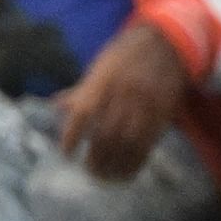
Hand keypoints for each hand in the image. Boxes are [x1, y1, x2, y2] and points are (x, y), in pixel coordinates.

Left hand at [54, 23, 190, 180]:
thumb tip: (55, 105)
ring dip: (114, 163)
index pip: (82, 113)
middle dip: (95, 156)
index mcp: (102, 81)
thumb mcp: (100, 66)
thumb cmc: (126, 56)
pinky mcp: (163, 114)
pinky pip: (149, 143)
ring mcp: (145, 105)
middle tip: (88, 170)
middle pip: (105, 132)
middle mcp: (122, 94)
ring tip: (104, 176)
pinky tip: (126, 172)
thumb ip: (81, 90)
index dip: (72, 136)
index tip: (66, 154)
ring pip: (127, 142)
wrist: (165, 45)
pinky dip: (136, 161)